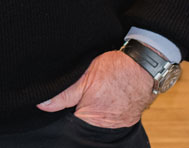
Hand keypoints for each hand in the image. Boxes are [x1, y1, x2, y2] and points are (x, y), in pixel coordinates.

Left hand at [37, 50, 155, 126]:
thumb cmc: (115, 69)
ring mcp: (121, 121)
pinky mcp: (130, 117)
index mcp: (93, 117)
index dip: (66, 106)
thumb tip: (43, 105)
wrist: (145, 64)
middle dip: (81, 106)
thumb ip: (63, 95)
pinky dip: (109, 106)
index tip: (68, 94)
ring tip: (98, 90)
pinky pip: (113, 115)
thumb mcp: (83, 78)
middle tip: (85, 89)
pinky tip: (108, 93)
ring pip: (99, 116)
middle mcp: (109, 124)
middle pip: (85, 119)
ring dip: (95, 105)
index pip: (71, 119)